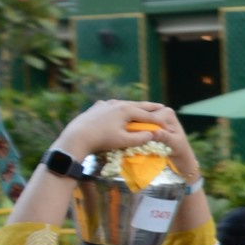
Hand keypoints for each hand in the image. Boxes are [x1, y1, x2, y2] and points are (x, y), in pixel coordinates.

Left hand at [56, 100, 199, 180]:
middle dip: (150, 107)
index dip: (158, 120)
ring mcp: (105, 104)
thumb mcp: (124, 141)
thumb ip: (140, 138)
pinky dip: (121, 108)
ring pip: (124, 104)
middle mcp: (117, 103)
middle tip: (161, 106)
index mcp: (126, 109)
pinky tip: (120, 110)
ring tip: (142, 108)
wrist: (77, 137)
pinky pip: (113, 107)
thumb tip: (152, 134)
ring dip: (135, 106)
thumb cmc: (102, 140)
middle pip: (137, 105)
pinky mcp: (96, 107)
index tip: (167, 125)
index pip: (146, 115)